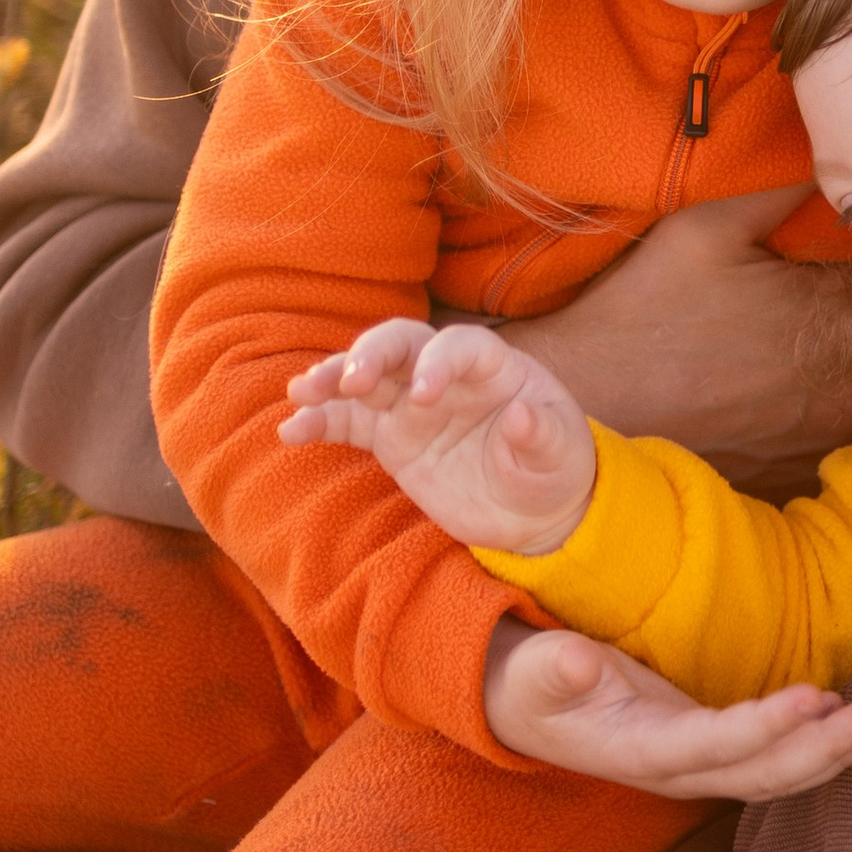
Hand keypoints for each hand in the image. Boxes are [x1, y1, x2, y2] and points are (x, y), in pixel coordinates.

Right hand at [283, 318, 596, 550]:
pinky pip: (348, 422)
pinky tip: (291, 432)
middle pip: (401, 344)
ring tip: (303, 395)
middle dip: (372, 355)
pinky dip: (319, 422)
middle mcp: (445, 375)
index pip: (459, 346)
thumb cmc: (552, 468)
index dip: (439, 362)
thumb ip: (544, 435)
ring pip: (365, 377)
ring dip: (331, 378)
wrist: (531, 507)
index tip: (424, 396)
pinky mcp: (390, 436)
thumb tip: (520, 417)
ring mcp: (412, 404)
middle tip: (351, 381)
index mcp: (492, 367)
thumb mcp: (561, 455)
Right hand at [484, 618, 851, 799]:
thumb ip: (550, 670)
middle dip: (820, 751)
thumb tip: (572, 659)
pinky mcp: (708, 748)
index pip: (707, 748)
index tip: (812, 698)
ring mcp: (695, 765)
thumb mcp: (529, 673)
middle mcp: (673, 771)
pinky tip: (850, 717)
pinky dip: (815, 742)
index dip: (760, 730)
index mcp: (633, 751)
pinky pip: (770, 756)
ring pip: (773, 774)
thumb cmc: (527, 684)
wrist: (523, 709)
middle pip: (757, 775)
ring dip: (832, 753)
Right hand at [500, 190, 851, 497]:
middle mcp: (848, 395)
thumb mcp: (707, 225)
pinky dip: (826, 419)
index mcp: (838, 326)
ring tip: (814, 345)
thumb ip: (784, 190)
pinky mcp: (795, 478)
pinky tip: (788, 395)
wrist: (583, 405)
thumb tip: (838, 163)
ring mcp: (825, 445)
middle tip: (849, 300)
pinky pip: (839, 445)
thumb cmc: (643, 310)